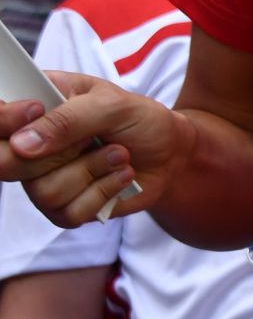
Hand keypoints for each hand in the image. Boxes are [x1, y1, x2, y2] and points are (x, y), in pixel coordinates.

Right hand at [0, 73, 192, 228]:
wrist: (170, 153)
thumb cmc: (138, 120)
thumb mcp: (112, 104)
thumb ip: (68, 119)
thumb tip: (22, 144)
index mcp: (34, 105)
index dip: (4, 119)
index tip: (34, 110)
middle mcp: (30, 144)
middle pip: (6, 162)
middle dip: (58, 154)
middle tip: (90, 140)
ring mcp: (43, 178)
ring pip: (43, 192)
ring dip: (92, 172)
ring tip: (119, 154)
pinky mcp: (63, 207)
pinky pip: (67, 213)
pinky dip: (102, 193)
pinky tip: (120, 176)